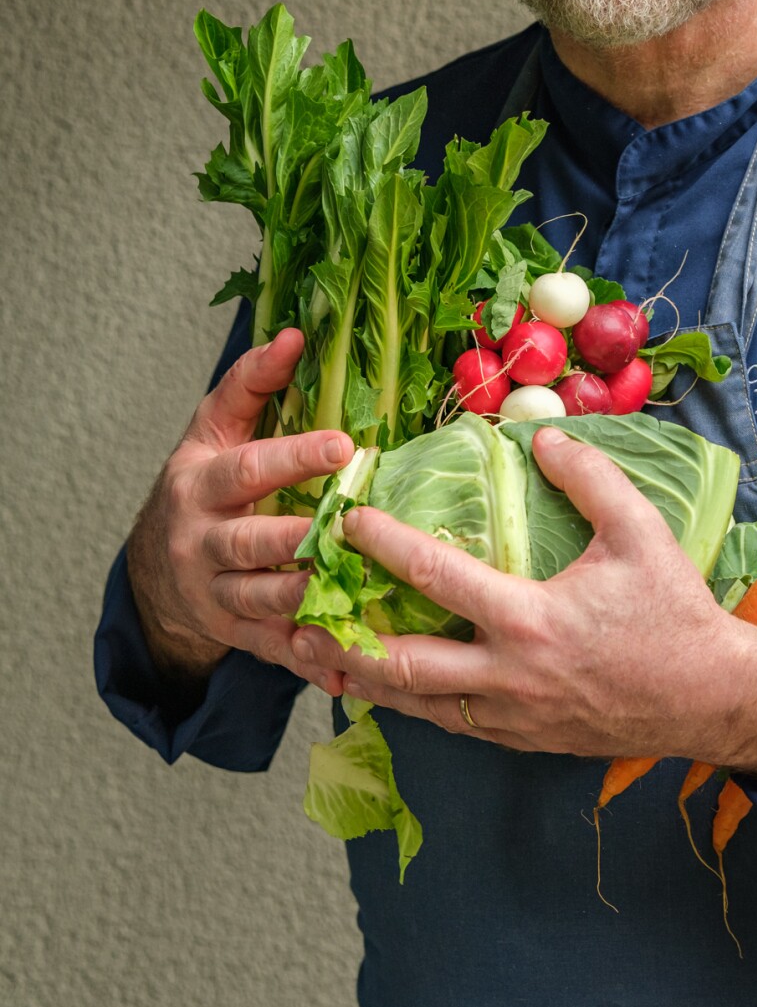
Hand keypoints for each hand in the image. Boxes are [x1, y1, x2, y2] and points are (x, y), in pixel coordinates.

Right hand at [126, 329, 353, 693]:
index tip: (345, 445)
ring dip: (307, 600)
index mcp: (201, 485)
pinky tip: (344, 671)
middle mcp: (203, 542)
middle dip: (299, 538)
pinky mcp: (234, 635)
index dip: (294, 457)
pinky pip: (273, 651)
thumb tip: (295, 335)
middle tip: (351, 527)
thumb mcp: (212, 429)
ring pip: (262, 601)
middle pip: (252, 543)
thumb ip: (251, 384)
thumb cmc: (201, 483)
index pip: (248, 468)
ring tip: (352, 590)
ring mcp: (215, 594)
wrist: (155, 568)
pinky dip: (308, 662)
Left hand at [292, 427, 756, 780]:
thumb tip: (541, 435)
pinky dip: (405, 702)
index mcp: (530, 621)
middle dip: (340, 641)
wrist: (709, 698)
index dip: (384, 545)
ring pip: (412, 706)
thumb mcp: (642, 533)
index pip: (436, 577)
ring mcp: (509, 717)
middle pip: (399, 666)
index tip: (346, 517)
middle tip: (295, 611)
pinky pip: (445, 722)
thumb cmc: (675, 612)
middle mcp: (507, 677)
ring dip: (360, 679)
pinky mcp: (517, 738)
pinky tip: (382, 681)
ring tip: (314, 652)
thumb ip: (589, 479)